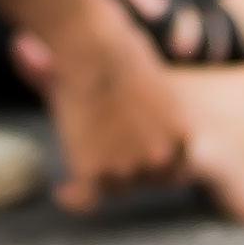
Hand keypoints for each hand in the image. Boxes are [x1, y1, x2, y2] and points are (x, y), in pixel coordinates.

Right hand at [0, 0, 190, 207]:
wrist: (93, 47)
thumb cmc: (118, 46)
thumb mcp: (149, 75)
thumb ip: (146, 100)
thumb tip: (127, 87)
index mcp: (180, 132)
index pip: (172, 169)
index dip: (152, 166)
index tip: (133, 158)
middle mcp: (159, 155)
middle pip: (144, 181)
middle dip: (128, 171)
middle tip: (106, 153)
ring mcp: (127, 166)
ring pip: (113, 188)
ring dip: (99, 177)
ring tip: (82, 156)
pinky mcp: (94, 170)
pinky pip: (85, 198)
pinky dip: (73, 198)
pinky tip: (62, 192)